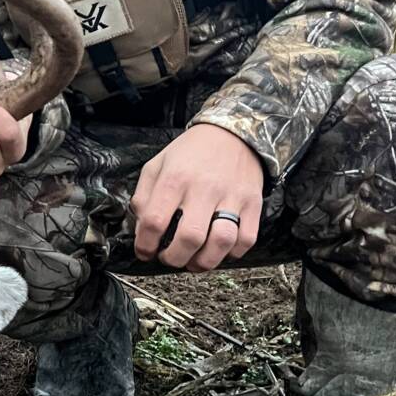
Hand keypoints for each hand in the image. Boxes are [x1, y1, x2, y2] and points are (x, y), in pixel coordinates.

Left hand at [131, 124, 262, 270]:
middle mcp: (204, 188)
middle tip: (169, 258)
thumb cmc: (191, 153)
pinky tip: (218, 249)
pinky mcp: (253, 204)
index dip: (145, 245)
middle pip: (189, 238)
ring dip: (204, 262)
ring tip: (193, 261)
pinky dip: (232, 254)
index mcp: (175, 178)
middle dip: (174, 258)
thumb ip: (143, 198)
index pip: (154, 222)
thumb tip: (142, 232)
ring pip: (221, 242)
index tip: (145, 251)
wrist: (232, 133)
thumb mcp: (157, 165)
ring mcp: (232, 197)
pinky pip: (246, 240)